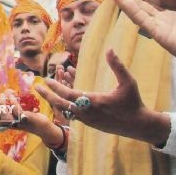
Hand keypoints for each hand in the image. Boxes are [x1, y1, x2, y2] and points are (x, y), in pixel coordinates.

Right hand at [0, 89, 21, 127]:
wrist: (31, 120)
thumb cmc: (16, 110)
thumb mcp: (6, 104)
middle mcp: (4, 124)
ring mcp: (13, 123)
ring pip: (4, 117)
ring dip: (2, 104)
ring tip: (3, 95)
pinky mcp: (22, 120)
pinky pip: (16, 112)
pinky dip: (13, 102)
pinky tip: (12, 96)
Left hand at [36, 49, 170, 145]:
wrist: (138, 125)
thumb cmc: (133, 102)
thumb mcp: (128, 82)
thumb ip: (117, 65)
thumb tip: (109, 48)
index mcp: (94, 102)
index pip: (69, 94)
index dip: (56, 86)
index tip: (46, 79)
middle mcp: (88, 113)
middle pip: (62, 105)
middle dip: (48, 95)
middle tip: (37, 87)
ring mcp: (88, 121)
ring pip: (65, 111)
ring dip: (55, 101)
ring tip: (45, 93)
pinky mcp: (90, 125)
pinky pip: (72, 115)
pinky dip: (65, 106)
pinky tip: (60, 100)